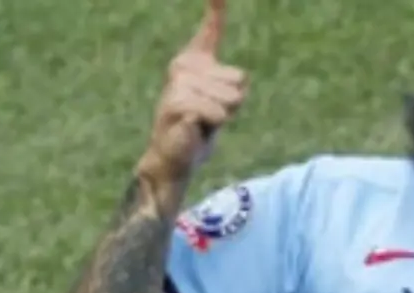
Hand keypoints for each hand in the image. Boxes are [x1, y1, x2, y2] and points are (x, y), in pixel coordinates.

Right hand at [138, 0, 247, 186]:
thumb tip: (225, 78)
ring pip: (229, 100)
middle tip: (209, 117)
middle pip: (238, 82)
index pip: (212, 29)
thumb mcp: (224, 102)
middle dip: (232, 106)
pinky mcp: (176, 105)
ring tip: (200, 124)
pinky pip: (215, 113)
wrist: (175, 157)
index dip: (216, 9)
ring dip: (220, 119)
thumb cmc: (200, 128)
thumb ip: (234, 84)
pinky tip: (191, 128)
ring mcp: (177, 85)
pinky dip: (210, 124)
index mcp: (193, 60)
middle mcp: (182, 67)